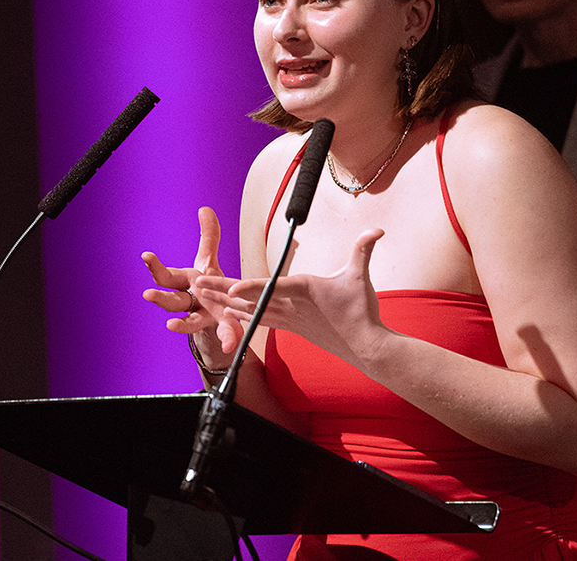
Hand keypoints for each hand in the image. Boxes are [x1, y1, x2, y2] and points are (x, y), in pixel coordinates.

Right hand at [141, 207, 242, 356]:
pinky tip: (230, 347)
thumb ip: (209, 236)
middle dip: (159, 298)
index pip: (165, 276)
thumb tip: (205, 209)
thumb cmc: (209, 285)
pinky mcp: (221, 327)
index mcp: (185, 283)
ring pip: (189, 321)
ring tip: (171, 325)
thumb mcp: (209, 260)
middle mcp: (189, 301)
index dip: (155, 267)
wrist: (219, 311)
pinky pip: (222, 334)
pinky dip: (227, 340)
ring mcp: (202, 316)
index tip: (146, 256)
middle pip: (171, 300)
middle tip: (147, 295)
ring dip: (180, 324)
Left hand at [198, 228, 388, 366]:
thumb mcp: (361, 276)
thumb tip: (378, 229)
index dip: (251, 288)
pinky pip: (259, 319)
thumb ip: (364, 249)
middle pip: (251, 297)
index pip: (274, 288)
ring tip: (202, 295)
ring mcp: (289, 318)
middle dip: (222, 290)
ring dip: (224, 301)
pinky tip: (226, 312)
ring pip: (250, 309)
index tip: (230, 290)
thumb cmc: (362, 311)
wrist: (365, 347)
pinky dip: (241, 315)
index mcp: (305, 291)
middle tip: (198, 285)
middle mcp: (291, 306)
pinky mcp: (290, 326)